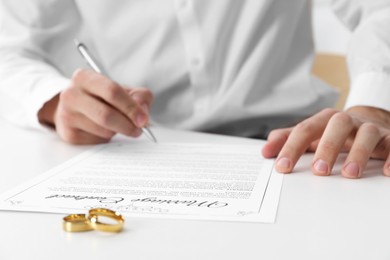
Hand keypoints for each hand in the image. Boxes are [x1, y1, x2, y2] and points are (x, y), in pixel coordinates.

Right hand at [38, 69, 152, 143]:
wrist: (75, 108)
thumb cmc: (102, 97)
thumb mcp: (123, 90)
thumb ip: (139, 96)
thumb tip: (142, 111)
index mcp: (84, 77)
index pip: (112, 91)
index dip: (131, 107)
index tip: (143, 119)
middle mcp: (71, 94)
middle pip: (106, 115)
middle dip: (127, 125)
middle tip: (139, 129)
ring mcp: (67, 115)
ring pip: (103, 130)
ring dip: (118, 131)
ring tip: (119, 125)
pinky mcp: (69, 134)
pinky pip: (97, 140)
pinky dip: (107, 138)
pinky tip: (105, 130)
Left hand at [262, 107, 389, 177]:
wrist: (369, 120)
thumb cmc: (333, 132)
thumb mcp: (310, 134)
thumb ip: (287, 139)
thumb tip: (265, 151)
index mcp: (324, 120)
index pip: (304, 130)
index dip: (292, 148)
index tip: (282, 167)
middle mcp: (347, 121)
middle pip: (336, 125)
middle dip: (327, 147)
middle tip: (319, 172)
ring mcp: (369, 128)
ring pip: (366, 134)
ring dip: (358, 153)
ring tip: (349, 174)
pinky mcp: (389, 138)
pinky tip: (385, 172)